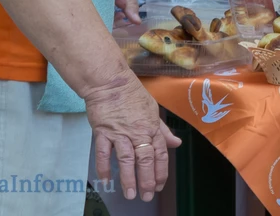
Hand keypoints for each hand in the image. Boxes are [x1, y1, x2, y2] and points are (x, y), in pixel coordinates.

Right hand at [87, 73, 180, 201]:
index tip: (159, 186)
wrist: (110, 82)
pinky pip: (103, 152)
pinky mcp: (102, 131)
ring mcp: (120, 132)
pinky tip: (106, 180)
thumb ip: (163, 130)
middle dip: (147, 179)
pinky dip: (104, 166)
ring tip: (130, 194)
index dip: (161, 171)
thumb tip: (177, 143)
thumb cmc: (132, 95)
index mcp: (151, 127)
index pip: (160, 153)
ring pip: (126, 158)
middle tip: (146, 196)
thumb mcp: (153, 111)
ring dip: (128, 178)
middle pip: (145, 159)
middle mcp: (138, 131)